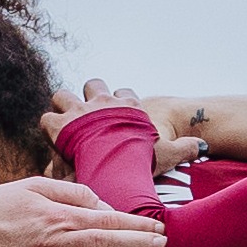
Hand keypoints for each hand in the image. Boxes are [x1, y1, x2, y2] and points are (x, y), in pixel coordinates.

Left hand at [48, 81, 205, 170]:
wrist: (124, 163)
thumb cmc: (147, 160)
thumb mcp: (171, 151)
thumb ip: (185, 147)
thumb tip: (200, 146)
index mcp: (129, 105)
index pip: (122, 92)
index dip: (117, 102)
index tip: (115, 121)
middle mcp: (103, 101)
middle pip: (92, 84)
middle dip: (88, 98)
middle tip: (84, 121)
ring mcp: (80, 111)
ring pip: (63, 95)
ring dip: (62, 108)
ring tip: (64, 129)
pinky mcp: (62, 125)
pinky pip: (46, 120)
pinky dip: (48, 132)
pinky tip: (52, 145)